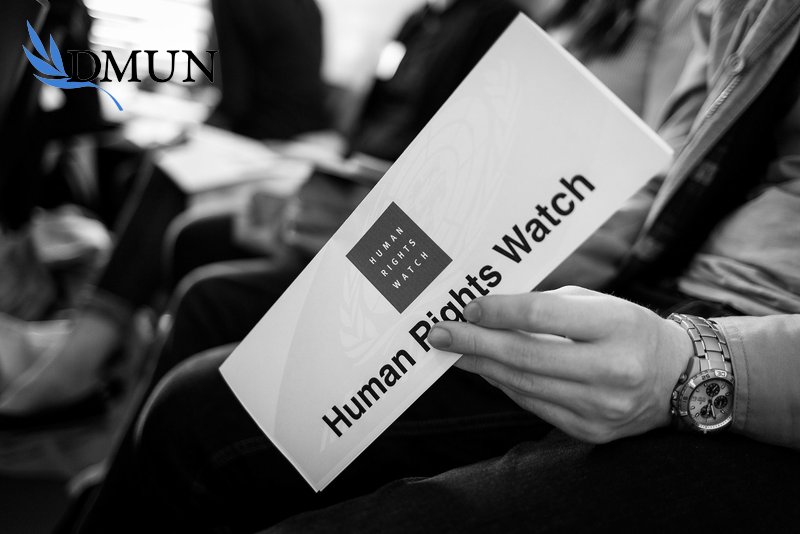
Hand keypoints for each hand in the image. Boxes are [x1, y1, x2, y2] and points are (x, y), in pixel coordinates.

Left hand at [427, 286, 692, 443]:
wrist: (679, 377)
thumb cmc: (629, 329)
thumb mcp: (600, 303)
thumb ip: (548, 306)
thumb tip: (489, 312)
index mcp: (618, 326)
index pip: (544, 316)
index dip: (500, 312)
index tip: (469, 307)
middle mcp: (613, 369)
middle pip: (527, 356)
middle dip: (475, 344)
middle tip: (440, 334)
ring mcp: (603, 406)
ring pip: (525, 385)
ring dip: (483, 368)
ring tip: (455, 352)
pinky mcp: (592, 431)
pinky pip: (535, 406)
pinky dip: (507, 387)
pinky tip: (487, 371)